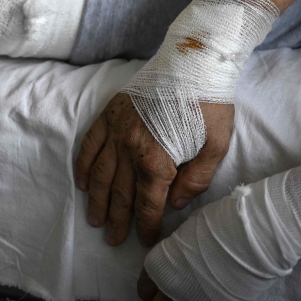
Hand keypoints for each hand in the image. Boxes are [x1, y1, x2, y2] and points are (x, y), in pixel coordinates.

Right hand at [75, 93, 232, 245]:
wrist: (193, 60)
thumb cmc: (210, 102)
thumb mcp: (217, 145)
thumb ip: (196, 179)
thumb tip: (175, 203)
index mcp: (157, 159)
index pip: (148, 203)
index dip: (147, 226)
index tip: (146, 241)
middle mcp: (130, 148)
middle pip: (121, 193)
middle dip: (118, 220)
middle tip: (113, 240)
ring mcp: (116, 130)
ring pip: (101, 174)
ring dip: (97, 200)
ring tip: (95, 220)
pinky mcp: (110, 114)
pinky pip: (90, 145)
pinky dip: (84, 165)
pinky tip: (83, 183)